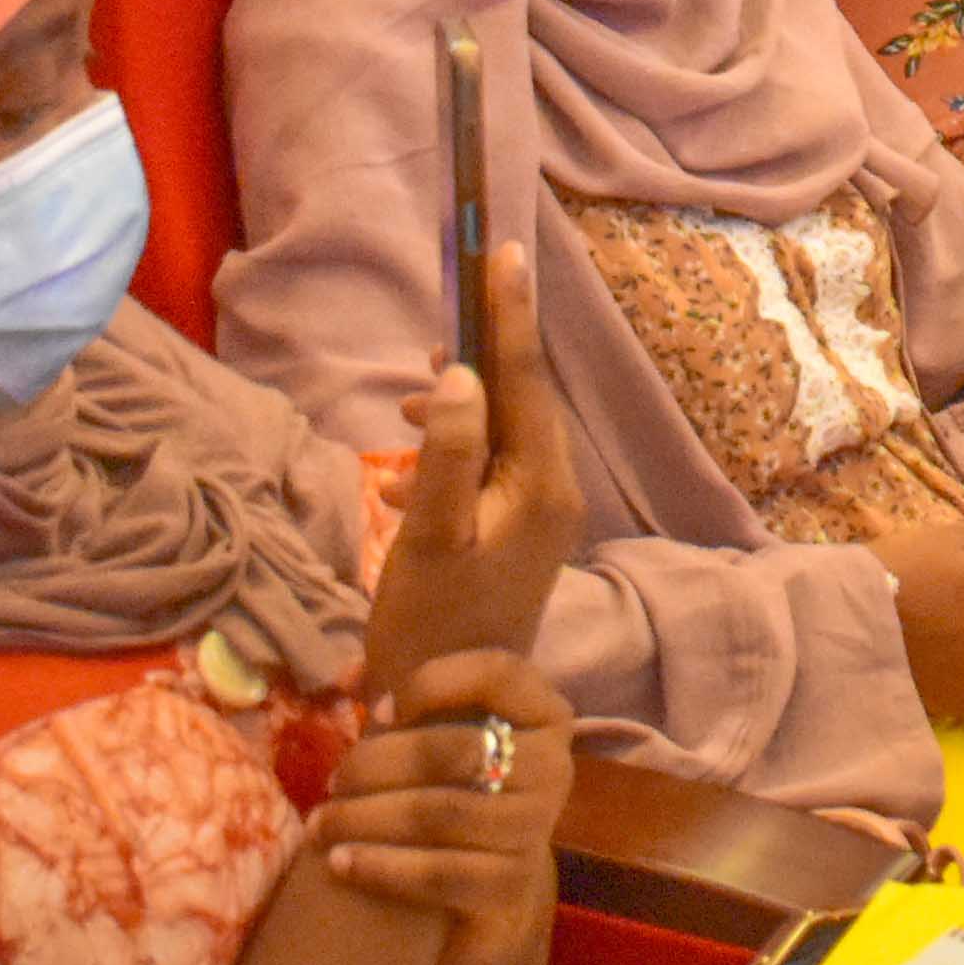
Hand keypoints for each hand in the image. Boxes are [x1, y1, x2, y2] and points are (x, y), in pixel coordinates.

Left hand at [313, 651, 575, 964]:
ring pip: (442, 813)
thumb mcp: (441, 734)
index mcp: (544, 714)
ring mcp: (537, 829)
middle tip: (333, 781)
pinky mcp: (512, 884)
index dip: (433, 682)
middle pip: (457, 749)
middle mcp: (553, 767)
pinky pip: (441, 873)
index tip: (375, 709)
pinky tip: (341, 863)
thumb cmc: (456, 786)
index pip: (499, 673)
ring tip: (322, 824)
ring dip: (368, 817)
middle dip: (378, 764)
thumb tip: (350, 673)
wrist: (485, 880)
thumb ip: (403, 700)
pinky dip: (383, 867)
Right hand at [355, 243, 583, 705]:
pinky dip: (452, 449)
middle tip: (443, 315)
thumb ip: (446, 452)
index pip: (525, 378)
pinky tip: (409, 463)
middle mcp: (554, 492)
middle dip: (480, 354)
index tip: (503, 249)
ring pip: (501, 431)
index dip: (508, 313)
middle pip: (518, 398)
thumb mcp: (430, 536)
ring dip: (459, 405)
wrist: (451, 715)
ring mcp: (539, 515)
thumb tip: (457, 373)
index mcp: (543, 483)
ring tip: (412, 399)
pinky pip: (488, 465)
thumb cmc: (432, 626)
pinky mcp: (516, 534)